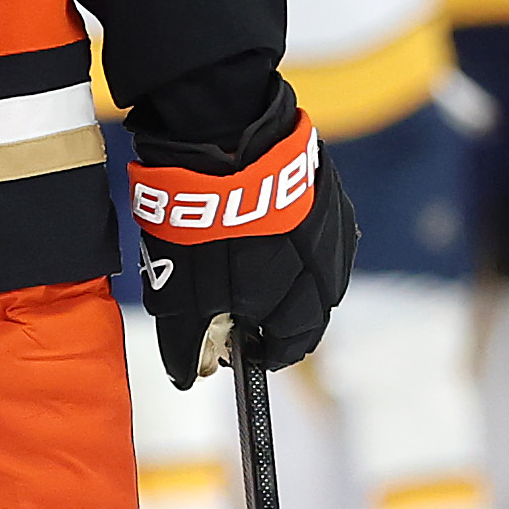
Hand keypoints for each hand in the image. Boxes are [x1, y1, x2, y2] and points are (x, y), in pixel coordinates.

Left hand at [128, 98, 357, 384]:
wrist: (221, 131)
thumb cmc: (198, 216)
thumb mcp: (179, 288)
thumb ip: (187, 338)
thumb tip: (186, 378)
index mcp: (289, 293)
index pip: (294, 341)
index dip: (273, 352)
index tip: (254, 351)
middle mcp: (321, 263)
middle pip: (317, 307)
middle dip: (290, 320)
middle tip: (263, 318)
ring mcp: (330, 223)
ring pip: (326, 268)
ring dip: (303, 280)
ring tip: (270, 275)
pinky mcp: (329, 188)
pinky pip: (325, 229)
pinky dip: (307, 242)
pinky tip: (283, 232)